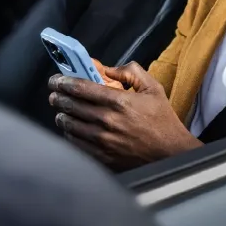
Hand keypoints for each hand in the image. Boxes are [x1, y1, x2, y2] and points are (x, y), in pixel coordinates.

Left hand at [48, 61, 202, 170]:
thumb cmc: (162, 121)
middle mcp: (107, 121)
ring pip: (69, 125)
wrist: (171, 154)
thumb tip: (107, 68)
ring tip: (61, 110)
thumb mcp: (152, 89)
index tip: (56, 80)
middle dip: (58, 96)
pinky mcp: (101, 157)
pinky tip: (71, 129)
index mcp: (119, 101)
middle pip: (70, 105)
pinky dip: (69, 134)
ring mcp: (102, 141)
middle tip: (55, 93)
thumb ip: (131, 72)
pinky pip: (75, 143)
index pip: (80, 88)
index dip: (64, 81)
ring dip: (61, 115)